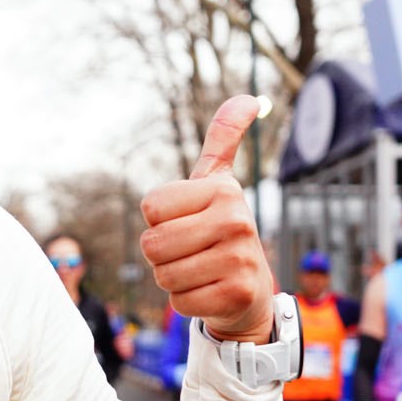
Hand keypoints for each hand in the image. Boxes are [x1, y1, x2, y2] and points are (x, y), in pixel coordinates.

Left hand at [139, 96, 272, 341]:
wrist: (250, 290)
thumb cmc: (220, 230)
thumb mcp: (217, 182)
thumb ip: (223, 140)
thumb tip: (251, 99)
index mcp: (223, 190)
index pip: (150, 209)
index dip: (159, 222)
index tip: (188, 222)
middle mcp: (236, 220)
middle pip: (152, 245)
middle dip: (162, 255)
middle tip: (192, 252)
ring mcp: (240, 259)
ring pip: (164, 275)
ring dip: (173, 278)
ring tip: (200, 271)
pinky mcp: (237, 295)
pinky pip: (179, 302)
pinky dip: (187, 301)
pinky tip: (210, 292)